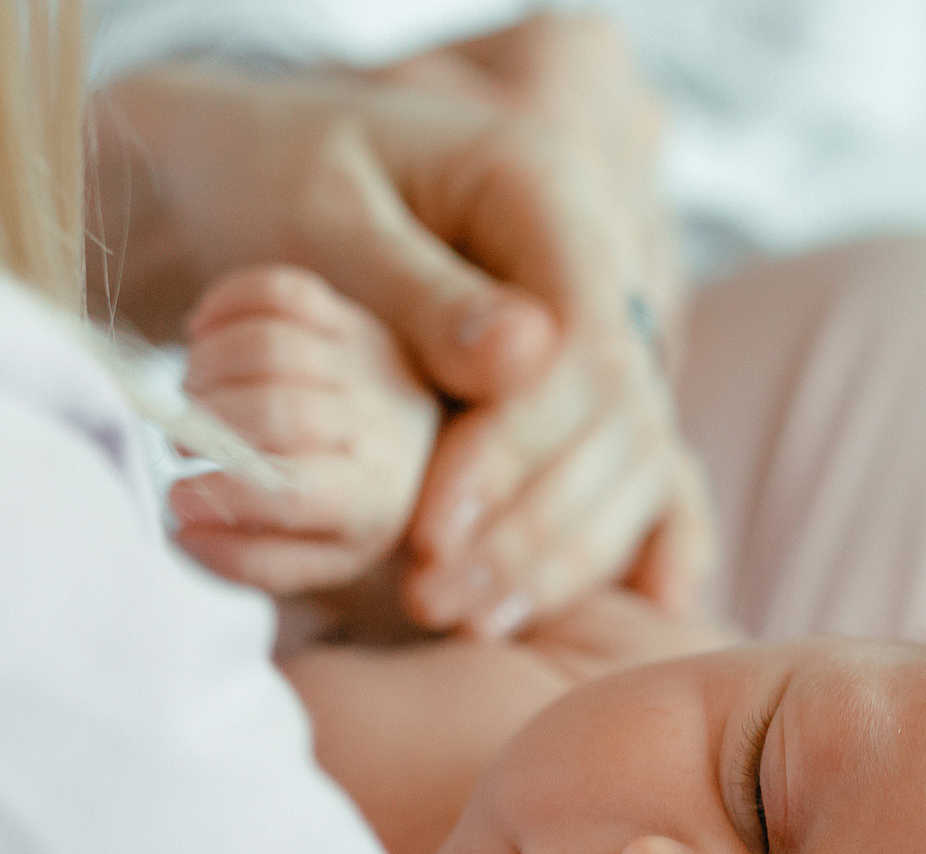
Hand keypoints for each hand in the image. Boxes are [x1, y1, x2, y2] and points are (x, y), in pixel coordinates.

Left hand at [94, 50, 715, 635]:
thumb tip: (523, 358)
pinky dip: (649, 533)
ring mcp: (596, 327)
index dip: (516, 450)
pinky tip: (655, 602)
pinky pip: (648, 464)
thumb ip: (421, 288)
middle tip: (433, 599)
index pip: (578, 345)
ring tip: (471, 620)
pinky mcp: (579, 384)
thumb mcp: (331, 210)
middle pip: (616, 415)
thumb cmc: (282, 169)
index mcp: (547, 191)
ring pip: (636, 456)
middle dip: (532, 523)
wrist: (270, 159)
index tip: (432, 529)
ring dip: (564, 551)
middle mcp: (592, 262)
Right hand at [171, 265, 439, 594]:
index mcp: (368, 496)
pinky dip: (227, 302)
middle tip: (181, 441)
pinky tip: (200, 333)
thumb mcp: (316, 556)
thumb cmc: (351, 508)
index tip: (177, 498)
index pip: (295, 490)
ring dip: (209, 366)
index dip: (227, 493)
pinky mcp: (346, 315)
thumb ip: (251, 559)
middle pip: (279, 410)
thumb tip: (185, 532)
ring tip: (192, 394)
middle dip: (210, 424)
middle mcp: (375, 424)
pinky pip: (282, 291)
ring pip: (274, 346)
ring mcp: (363, 360)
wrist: (426, 445)